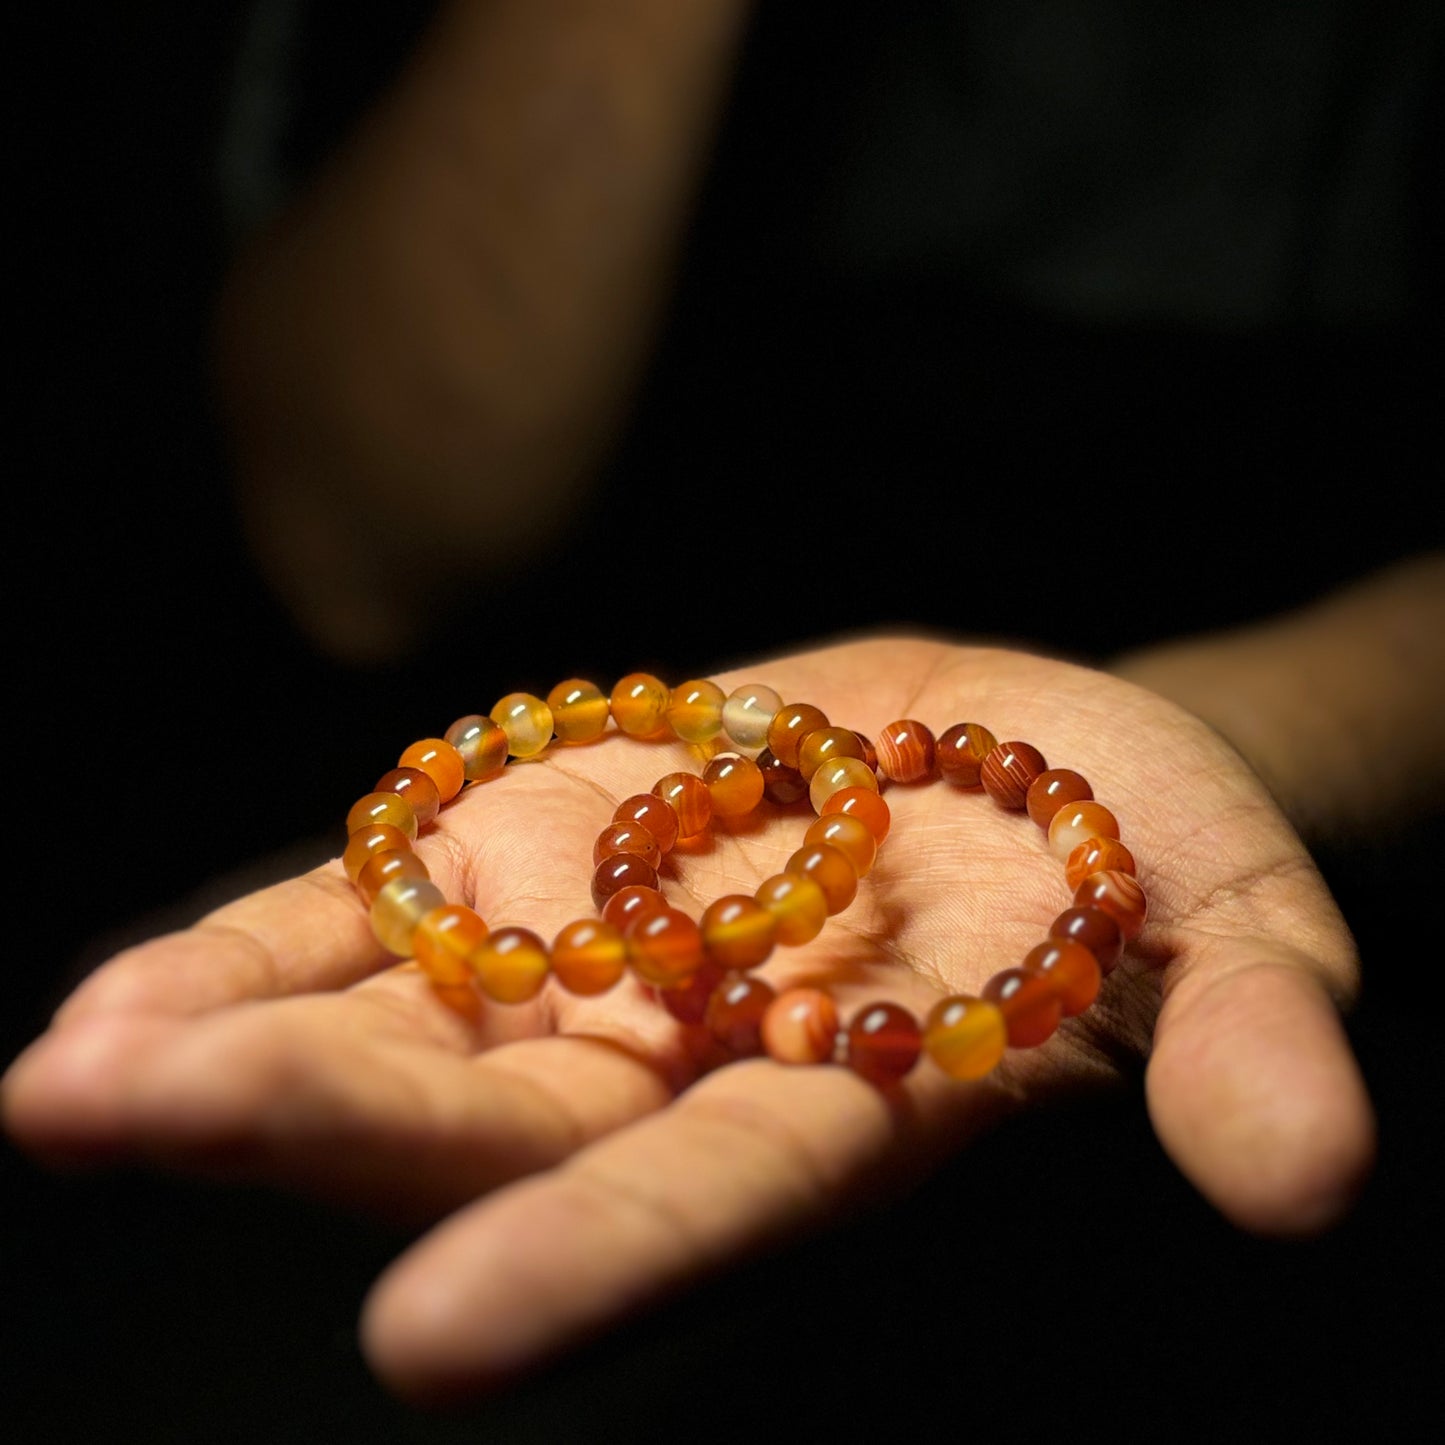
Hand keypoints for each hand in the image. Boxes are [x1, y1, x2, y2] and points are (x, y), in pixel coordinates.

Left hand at [1, 636, 1372, 1401]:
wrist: (1033, 750)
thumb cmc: (1150, 853)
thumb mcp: (1243, 929)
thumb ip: (1250, 1039)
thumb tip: (1308, 1165)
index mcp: (848, 1105)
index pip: (709, 1201)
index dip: (589, 1262)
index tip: (434, 1338)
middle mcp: (689, 1060)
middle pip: (490, 1115)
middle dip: (307, 1131)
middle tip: (104, 1120)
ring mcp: (600, 957)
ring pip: (400, 1023)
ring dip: (235, 1045)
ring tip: (66, 1072)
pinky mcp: (554, 855)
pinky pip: (392, 908)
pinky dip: (272, 939)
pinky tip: (133, 985)